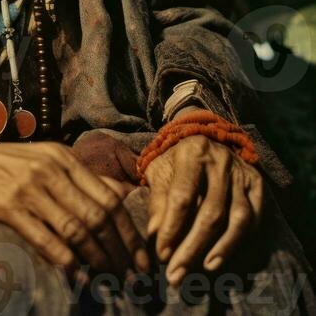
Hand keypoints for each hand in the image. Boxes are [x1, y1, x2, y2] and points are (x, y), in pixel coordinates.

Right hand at [0, 138, 149, 277]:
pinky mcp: (7, 206)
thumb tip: (121, 197)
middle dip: (120, 252)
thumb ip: (78, 177)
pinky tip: (78, 276)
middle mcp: (50, 170)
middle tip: (131, 279)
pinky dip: (66, 261)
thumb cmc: (5, 163)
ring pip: (77, 229)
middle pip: (98, 216)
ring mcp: (29, 187)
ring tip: (110, 281)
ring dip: (98, 260)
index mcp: (63, 158)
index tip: (142, 260)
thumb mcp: (45, 159)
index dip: (130, 233)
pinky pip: (45, 238)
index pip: (109, 197)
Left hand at [146, 135, 263, 285]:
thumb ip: (157, 201)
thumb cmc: (177, 161)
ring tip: (206, 268)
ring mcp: (243, 174)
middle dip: (193, 247)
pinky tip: (227, 258)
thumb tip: (154, 236)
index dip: (172, 228)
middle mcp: (221, 161)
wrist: (205, 139)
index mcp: (192, 152)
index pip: (182, 197)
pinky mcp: (258, 186)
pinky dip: (243, 242)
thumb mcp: (160, 171)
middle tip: (178, 273)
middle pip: (211, 212)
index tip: (162, 254)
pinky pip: (256, 220)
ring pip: (238, 218)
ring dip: (223, 249)